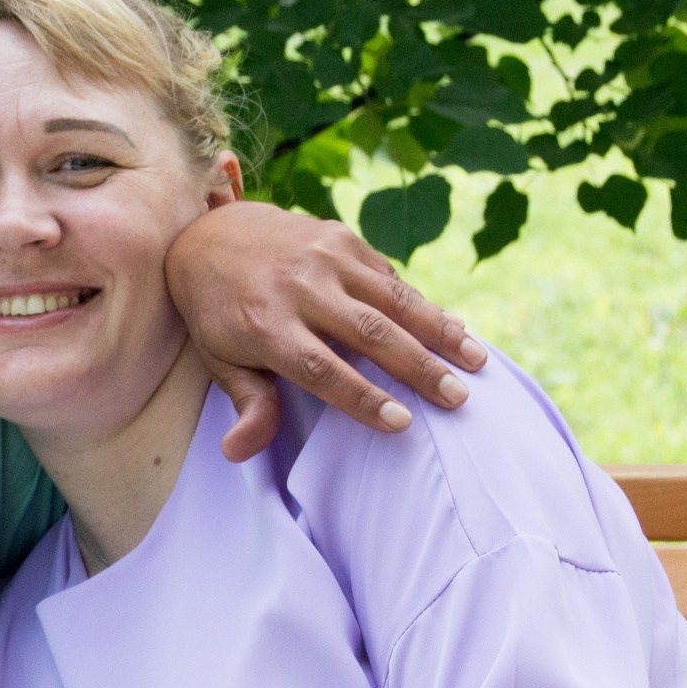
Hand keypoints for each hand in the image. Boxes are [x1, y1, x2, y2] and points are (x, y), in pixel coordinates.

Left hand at [164, 199, 486, 460]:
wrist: (210, 235)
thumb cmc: (219, 313)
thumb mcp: (220, 359)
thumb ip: (247, 403)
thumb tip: (240, 452)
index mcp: (264, 324)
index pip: (320, 368)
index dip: (361, 397)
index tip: (400, 423)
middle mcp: (299, 287)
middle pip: (369, 333)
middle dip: (419, 368)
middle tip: (457, 400)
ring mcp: (324, 257)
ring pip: (393, 299)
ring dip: (440, 332)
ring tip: (477, 363)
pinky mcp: (342, 239)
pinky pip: (390, 277)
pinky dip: (424, 305)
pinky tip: (456, 330)